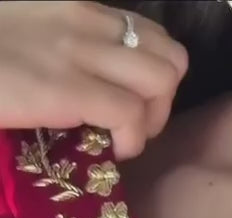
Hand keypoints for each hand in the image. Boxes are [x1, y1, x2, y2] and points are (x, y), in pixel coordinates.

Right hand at [0, 0, 187, 157]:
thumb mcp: (23, 33)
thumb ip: (55, 44)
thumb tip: (76, 79)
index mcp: (75, 7)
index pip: (148, 33)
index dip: (153, 75)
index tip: (129, 103)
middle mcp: (86, 22)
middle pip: (171, 57)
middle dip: (162, 101)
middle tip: (132, 126)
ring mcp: (79, 53)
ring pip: (162, 82)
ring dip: (152, 121)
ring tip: (122, 138)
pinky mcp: (69, 89)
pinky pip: (132, 116)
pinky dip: (132, 142)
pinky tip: (109, 151)